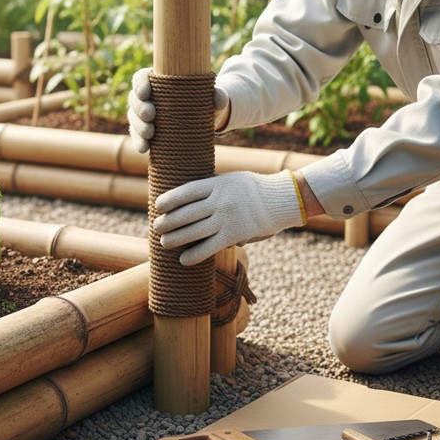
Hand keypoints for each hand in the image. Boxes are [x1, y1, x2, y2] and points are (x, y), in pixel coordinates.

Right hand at [127, 68, 230, 153]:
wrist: (206, 119)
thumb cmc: (205, 101)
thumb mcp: (212, 97)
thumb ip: (218, 95)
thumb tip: (219, 99)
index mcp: (158, 81)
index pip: (142, 78)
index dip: (140, 84)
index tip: (146, 93)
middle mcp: (148, 97)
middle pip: (135, 99)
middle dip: (140, 108)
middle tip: (151, 116)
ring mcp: (144, 115)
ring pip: (134, 118)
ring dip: (138, 127)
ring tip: (149, 135)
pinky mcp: (146, 131)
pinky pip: (138, 136)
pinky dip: (139, 142)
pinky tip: (144, 149)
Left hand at [154, 170, 305, 265]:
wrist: (284, 199)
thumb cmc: (256, 189)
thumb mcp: (233, 180)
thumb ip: (214, 189)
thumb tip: (193, 202)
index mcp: (217, 183)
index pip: (186, 191)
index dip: (170, 199)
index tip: (158, 205)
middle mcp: (219, 200)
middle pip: (185, 213)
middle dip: (168, 221)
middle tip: (156, 227)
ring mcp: (226, 218)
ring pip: (193, 231)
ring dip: (175, 238)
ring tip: (164, 243)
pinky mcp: (235, 235)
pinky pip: (209, 247)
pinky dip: (194, 255)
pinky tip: (184, 260)